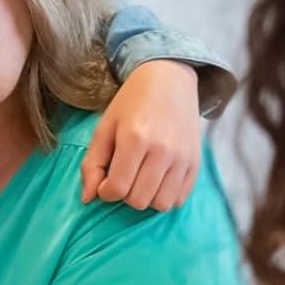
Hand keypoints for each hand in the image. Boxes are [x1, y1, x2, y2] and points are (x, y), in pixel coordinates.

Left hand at [81, 59, 200, 209]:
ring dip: (146, 198)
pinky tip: (157, 181)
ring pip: (161, 204)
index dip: (106, 192)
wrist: (169, 80)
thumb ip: (92, 164)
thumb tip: (88, 198)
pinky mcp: (197, 162)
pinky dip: (165, 196)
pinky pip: (180, 199)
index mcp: (135, 139)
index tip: (105, 182)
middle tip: (123, 177)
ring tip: (140, 180)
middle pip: (139, 200)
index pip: (118, 188)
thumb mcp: (104, 128)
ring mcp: (183, 157)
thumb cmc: (131, 104)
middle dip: (125, 195)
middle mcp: (163, 150)